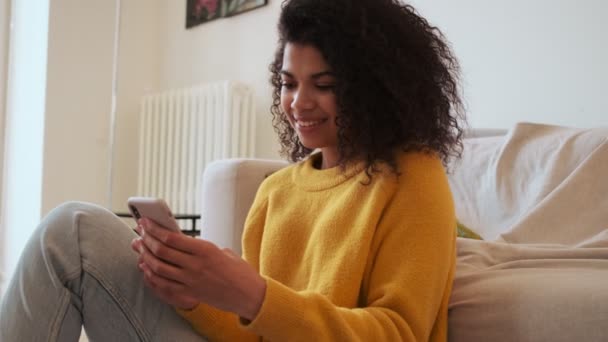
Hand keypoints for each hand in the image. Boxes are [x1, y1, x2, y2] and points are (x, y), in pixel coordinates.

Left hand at [130, 218, 266, 320]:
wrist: (249, 295)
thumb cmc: (238, 271)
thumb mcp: (222, 251)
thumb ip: (201, 247)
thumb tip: (181, 242)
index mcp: (206, 250)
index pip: (172, 238)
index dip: (154, 229)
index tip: (145, 222)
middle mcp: (196, 266)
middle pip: (161, 251)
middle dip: (146, 239)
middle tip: (139, 232)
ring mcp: (190, 282)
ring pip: (158, 267)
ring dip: (144, 256)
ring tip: (139, 247)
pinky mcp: (189, 294)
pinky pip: (162, 285)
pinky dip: (150, 275)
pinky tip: (145, 267)